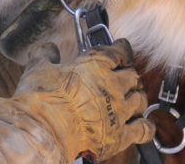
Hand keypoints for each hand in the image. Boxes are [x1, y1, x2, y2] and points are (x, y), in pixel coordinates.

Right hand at [0, 39, 154, 159]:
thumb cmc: (40, 101)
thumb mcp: (38, 69)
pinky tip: (143, 125)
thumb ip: (46, 55)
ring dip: (137, 98)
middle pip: (132, 76)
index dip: (121, 50)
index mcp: (96, 66)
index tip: (121, 49)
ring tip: (131, 100)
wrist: (43, 134)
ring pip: (140, 100)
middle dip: (130, 76)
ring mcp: (119, 111)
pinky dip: (146, 126)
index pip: (118, 52)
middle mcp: (113, 86)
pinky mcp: (120, 136)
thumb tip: (47, 49)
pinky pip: (144, 129)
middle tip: (124, 78)